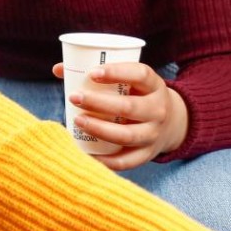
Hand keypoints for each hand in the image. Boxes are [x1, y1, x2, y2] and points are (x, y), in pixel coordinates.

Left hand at [52, 61, 189, 170]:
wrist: (172, 123)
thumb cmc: (138, 96)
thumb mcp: (132, 81)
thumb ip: (99, 74)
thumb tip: (58, 69)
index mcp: (155, 86)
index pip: (141, 75)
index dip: (117, 72)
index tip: (92, 73)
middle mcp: (158, 110)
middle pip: (129, 107)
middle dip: (99, 103)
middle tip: (75, 97)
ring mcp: (154, 134)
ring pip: (127, 135)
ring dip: (100, 129)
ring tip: (78, 120)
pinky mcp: (147, 154)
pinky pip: (126, 161)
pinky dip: (105, 161)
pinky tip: (86, 154)